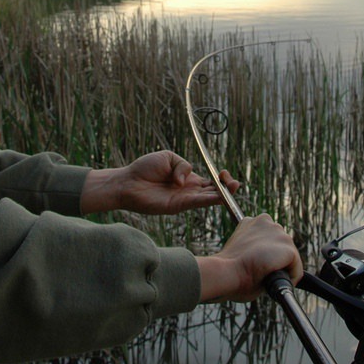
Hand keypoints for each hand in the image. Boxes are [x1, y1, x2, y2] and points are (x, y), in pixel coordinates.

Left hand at [80, 150, 239, 215]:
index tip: (224, 173)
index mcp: (189, 177)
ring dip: (223, 195)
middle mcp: (190, 190)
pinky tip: (219, 197)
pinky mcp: (178, 206)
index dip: (221, 178)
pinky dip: (209, 200)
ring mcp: (185, 199)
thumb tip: (185, 180)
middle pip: (214, 190)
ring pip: (209, 198)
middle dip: (227, 187)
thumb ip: (182, 165)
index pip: (211, 180)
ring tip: (233, 188)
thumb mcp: (168, 157)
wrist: (128, 182)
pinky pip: (197, 203)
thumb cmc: (145, 169)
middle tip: (234, 183)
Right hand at [197, 214, 302, 302]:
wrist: (225, 273)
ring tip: (266, 278)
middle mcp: (266, 221)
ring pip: (289, 257)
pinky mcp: (289, 249)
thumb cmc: (227, 269)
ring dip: (282, 269)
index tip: (258, 264)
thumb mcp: (240, 252)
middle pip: (281, 244)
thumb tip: (265, 263)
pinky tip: (275, 283)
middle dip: (276, 259)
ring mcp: (279, 234)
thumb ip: (254, 250)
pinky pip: (297, 269)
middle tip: (263, 274)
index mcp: (252, 222)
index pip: (268, 237)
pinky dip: (290, 279)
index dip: (265, 253)